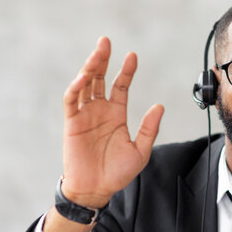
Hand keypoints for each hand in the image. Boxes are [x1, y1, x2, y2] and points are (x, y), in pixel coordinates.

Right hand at [61, 37, 163, 207]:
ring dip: (89, 67)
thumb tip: (160, 106)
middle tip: (106, 41)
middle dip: (103, 60)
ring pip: (84, 84)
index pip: (120, 86)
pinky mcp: (72, 123)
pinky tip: (84, 77)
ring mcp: (85, 115)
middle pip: (99, 78)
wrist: (97, 189)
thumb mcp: (140, 150)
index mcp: (116, 114)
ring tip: (98, 52)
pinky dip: (76, 87)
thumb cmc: (117, 172)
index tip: (132, 56)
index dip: (126, 71)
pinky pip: (72, 101)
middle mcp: (100, 110)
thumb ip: (150, 129)